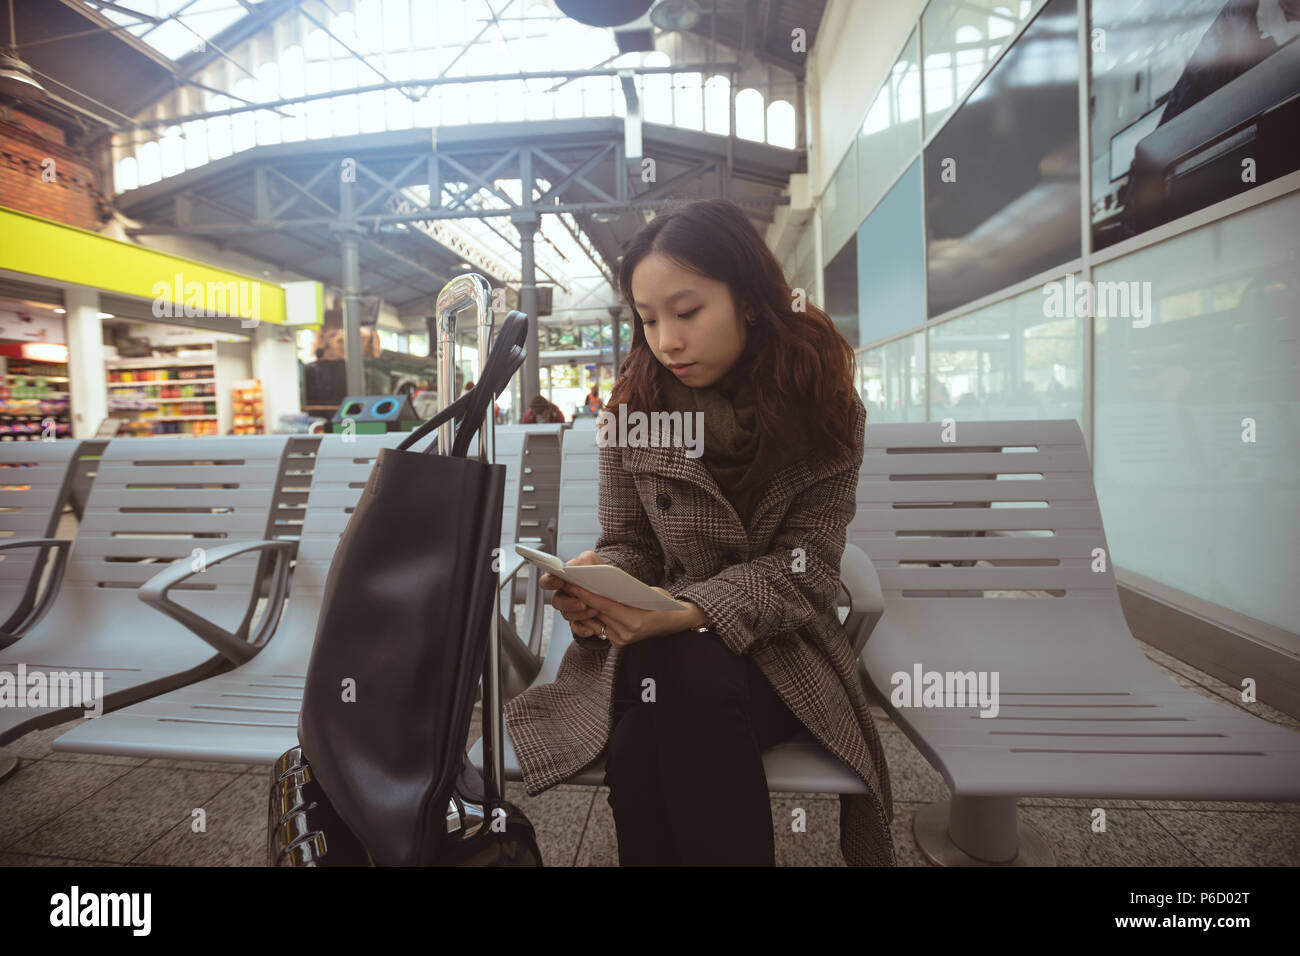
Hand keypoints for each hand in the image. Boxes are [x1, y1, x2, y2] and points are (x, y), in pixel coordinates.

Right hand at [540, 550, 605, 638]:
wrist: (612, 586)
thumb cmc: (598, 571)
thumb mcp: (593, 560)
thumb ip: (585, 559)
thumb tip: (578, 565)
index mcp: (562, 579)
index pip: (547, 581)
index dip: (550, 582)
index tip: (559, 582)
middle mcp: (563, 594)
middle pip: (556, 601)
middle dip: (568, 603)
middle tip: (582, 602)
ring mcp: (570, 608)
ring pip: (566, 614)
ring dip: (580, 614)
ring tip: (595, 610)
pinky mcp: (578, 621)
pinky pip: (576, 628)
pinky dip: (583, 629)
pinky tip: (592, 629)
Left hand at [560, 582, 706, 647]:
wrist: (675, 623)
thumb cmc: (664, 605)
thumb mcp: (649, 592)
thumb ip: (626, 592)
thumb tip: (602, 584)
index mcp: (636, 621)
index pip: (604, 605)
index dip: (587, 594)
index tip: (573, 584)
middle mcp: (627, 633)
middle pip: (597, 613)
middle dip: (582, 598)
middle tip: (568, 584)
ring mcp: (622, 640)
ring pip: (596, 621)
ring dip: (583, 607)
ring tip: (573, 592)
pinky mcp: (618, 642)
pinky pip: (600, 627)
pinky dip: (592, 616)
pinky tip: (585, 605)